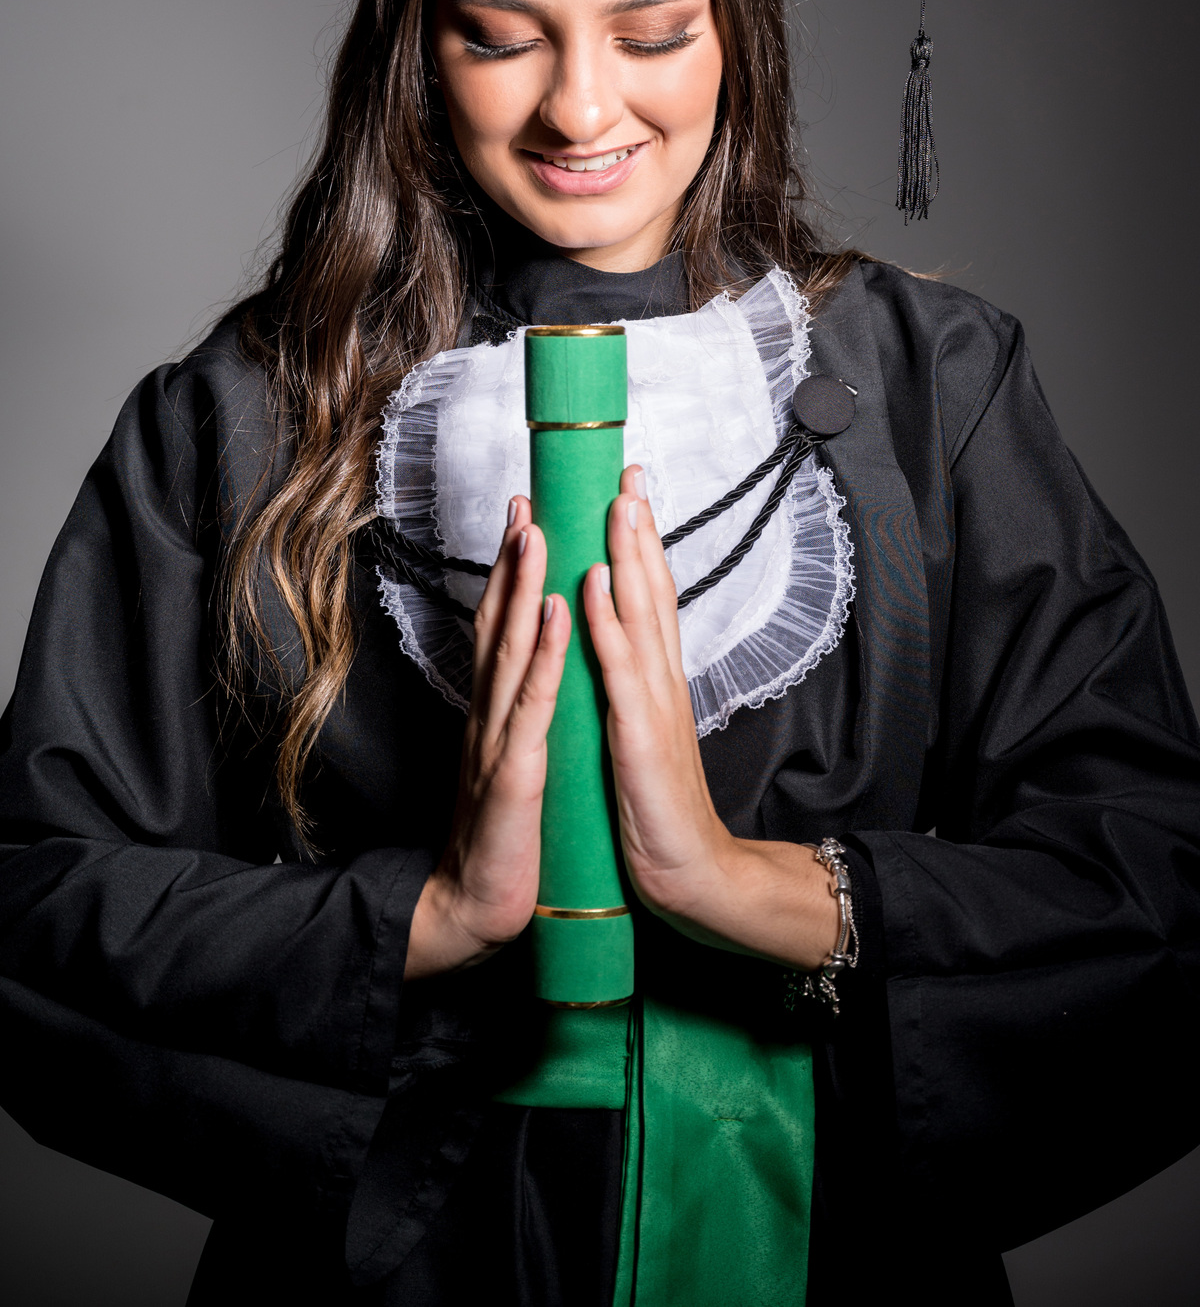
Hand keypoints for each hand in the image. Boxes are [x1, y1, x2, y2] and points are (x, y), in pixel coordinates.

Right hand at [404, 496, 569, 979]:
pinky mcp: (513, 774)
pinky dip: (546, 654)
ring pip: (510, 651)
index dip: (512, 572)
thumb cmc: (503, 837)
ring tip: (537, 533)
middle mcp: (489, 715)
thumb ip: (515, 715)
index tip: (526, 515)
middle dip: (511, 560)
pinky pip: (532, 706)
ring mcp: (497, 741)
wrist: (476, 907)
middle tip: (525, 500)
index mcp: (495, 713)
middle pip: (498, 625)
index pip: (503, 629)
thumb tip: (529, 675)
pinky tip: (559, 613)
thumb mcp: (510, 761)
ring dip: (524, 588)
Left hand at [583, 468, 840, 971]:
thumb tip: (614, 645)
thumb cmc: (657, 807)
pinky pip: (619, 670)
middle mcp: (661, 680)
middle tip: (628, 472)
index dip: (640, 543)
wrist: (689, 873)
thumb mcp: (641, 732)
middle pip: (652, 590)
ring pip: (640, 614)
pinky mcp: (638, 735)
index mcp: (656, 680)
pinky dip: (607, 622)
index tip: (628, 490)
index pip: (650, 598)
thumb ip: (632, 688)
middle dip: (639, 529)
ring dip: (627, 555)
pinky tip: (594, 584)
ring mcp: (652, 704)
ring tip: (616, 503)